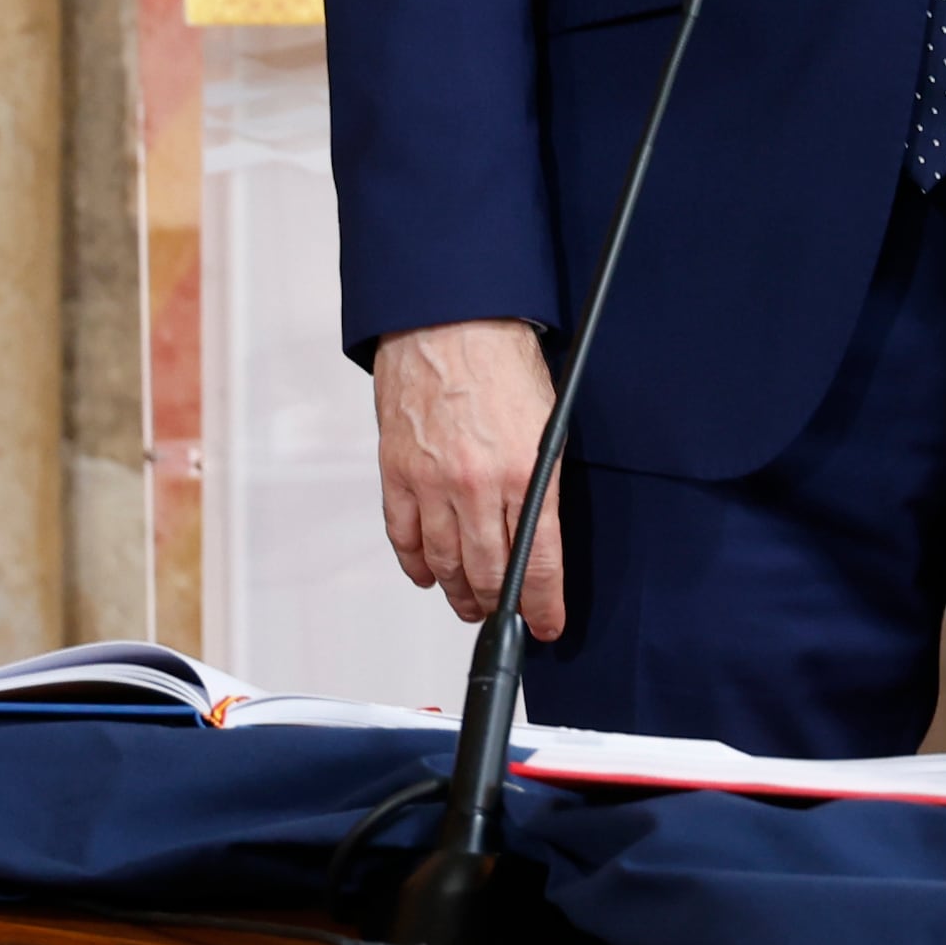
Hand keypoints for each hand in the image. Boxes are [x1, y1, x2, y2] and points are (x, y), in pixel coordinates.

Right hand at [373, 320, 562, 635]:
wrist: (448, 320)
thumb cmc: (500, 360)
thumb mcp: (547, 422)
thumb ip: (540, 481)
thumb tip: (541, 533)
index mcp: (526, 472)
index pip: (540, 562)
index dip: (543, 605)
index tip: (546, 624)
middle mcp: (479, 485)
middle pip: (490, 573)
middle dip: (501, 606)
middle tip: (505, 616)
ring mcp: (433, 483)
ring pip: (446, 564)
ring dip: (459, 593)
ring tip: (468, 604)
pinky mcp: (397, 473)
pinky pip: (404, 537)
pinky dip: (416, 564)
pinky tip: (428, 574)